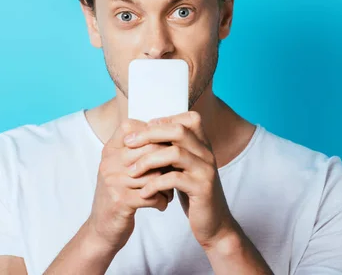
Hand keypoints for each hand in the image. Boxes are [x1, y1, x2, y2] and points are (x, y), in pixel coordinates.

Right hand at [86, 119, 174, 251]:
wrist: (102, 227)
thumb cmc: (120, 193)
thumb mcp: (123, 167)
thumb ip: (139, 150)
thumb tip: (170, 133)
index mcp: (110, 149)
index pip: (136, 128)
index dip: (156, 136)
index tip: (166, 150)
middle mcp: (109, 162)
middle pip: (151, 150)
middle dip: (168, 162)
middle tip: (176, 172)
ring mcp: (113, 181)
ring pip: (155, 174)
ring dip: (168, 185)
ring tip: (169, 191)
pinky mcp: (120, 201)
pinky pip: (152, 194)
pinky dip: (162, 200)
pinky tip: (162, 203)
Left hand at [123, 111, 235, 248]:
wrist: (213, 222)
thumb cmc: (192, 192)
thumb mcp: (183, 167)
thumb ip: (172, 149)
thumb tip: (145, 130)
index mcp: (202, 144)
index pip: (187, 119)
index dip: (163, 121)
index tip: (142, 131)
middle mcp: (207, 152)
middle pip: (178, 131)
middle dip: (149, 135)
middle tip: (128, 143)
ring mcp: (206, 170)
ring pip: (175, 153)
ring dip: (148, 160)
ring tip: (132, 171)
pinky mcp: (202, 188)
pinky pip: (175, 179)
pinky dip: (155, 183)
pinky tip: (144, 192)